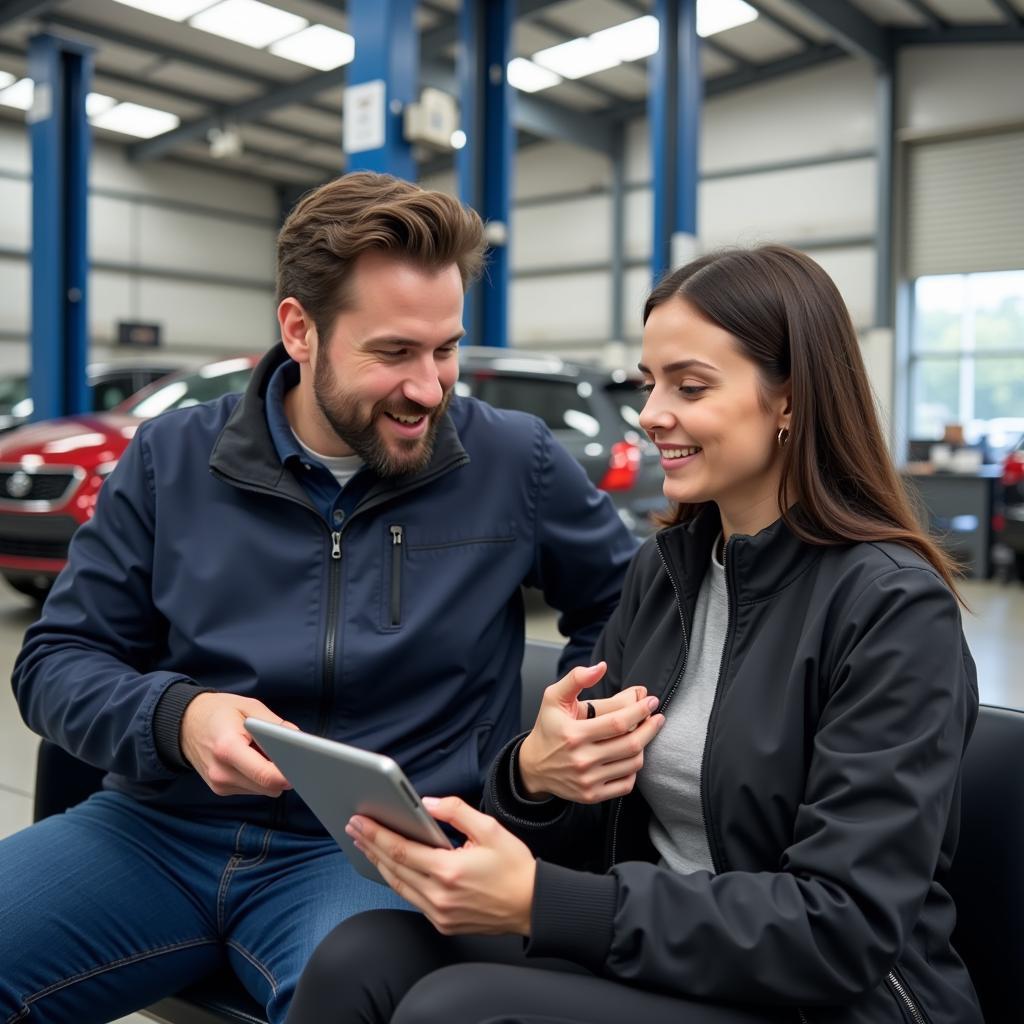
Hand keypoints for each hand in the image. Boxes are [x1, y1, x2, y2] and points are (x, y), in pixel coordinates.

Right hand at [180, 693, 295, 797]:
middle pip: (267, 786)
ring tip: (260, 751)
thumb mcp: (249, 706)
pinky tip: (250, 759)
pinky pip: (252, 788)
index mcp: (228, 748)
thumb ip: (275, 724)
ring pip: (262, 790)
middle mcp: (221, 772)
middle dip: (282, 772)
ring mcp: (219, 784)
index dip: (288, 774)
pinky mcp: (220, 789)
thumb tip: (298, 739)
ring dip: (269, 775)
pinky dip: (258, 777)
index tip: (303, 768)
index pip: (266, 775)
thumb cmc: (218, 712)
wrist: (184, 723)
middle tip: (287, 753)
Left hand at [348, 796, 535, 935]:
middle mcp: (439, 896)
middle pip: (393, 868)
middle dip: (370, 845)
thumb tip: (428, 804)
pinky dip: (397, 880)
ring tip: (365, 844)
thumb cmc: (514, 867)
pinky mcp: (443, 923)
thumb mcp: (490, 829)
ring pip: (398, 886)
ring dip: (379, 863)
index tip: (360, 821)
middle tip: (354, 827)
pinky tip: (391, 867)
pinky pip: (412, 899)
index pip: (401, 850)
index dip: (376, 834)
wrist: (533, 905)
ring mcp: (439, 913)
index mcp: (449, 870)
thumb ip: (456, 812)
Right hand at [518, 662, 663, 802]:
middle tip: (658, 717)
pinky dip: (634, 770)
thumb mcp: (554, 698)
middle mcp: (581, 760)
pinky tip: (631, 756)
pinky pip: (626, 784)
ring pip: (632, 764)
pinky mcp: (592, 796)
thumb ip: (576, 678)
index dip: (640, 711)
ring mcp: (587, 781)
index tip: (652, 701)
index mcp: (573, 734)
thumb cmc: (548, 727)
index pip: (618, 722)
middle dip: (651, 728)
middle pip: (631, 745)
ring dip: (644, 747)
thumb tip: (601, 667)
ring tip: (643, 734)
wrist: (533, 767)